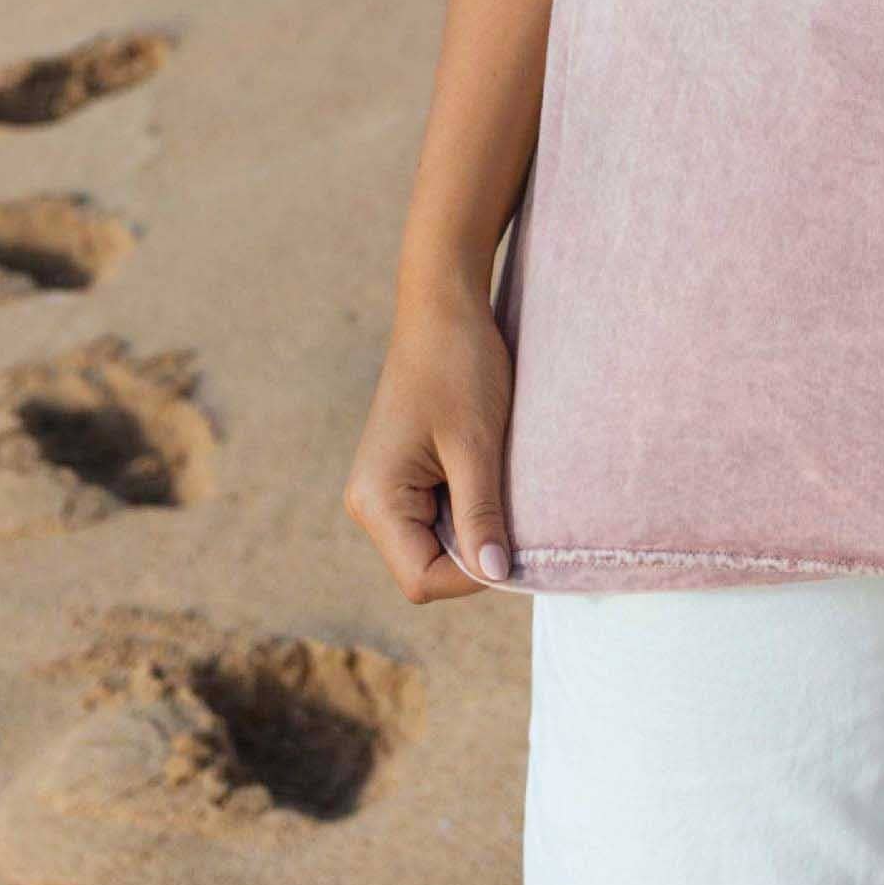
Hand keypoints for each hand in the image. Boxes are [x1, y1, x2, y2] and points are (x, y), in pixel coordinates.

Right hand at [344, 281, 515, 602]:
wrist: (444, 305)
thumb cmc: (459, 366)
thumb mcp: (476, 446)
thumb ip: (481, 514)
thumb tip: (494, 576)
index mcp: (376, 500)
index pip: (422, 579)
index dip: (472, 575)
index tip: (514, 546)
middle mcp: (369, 502)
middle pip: (426, 565)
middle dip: (473, 550)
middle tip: (513, 513)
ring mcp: (384, 488)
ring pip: (435, 542)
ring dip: (473, 525)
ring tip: (499, 483)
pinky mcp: (402, 473)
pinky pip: (436, 514)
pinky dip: (467, 505)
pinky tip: (487, 472)